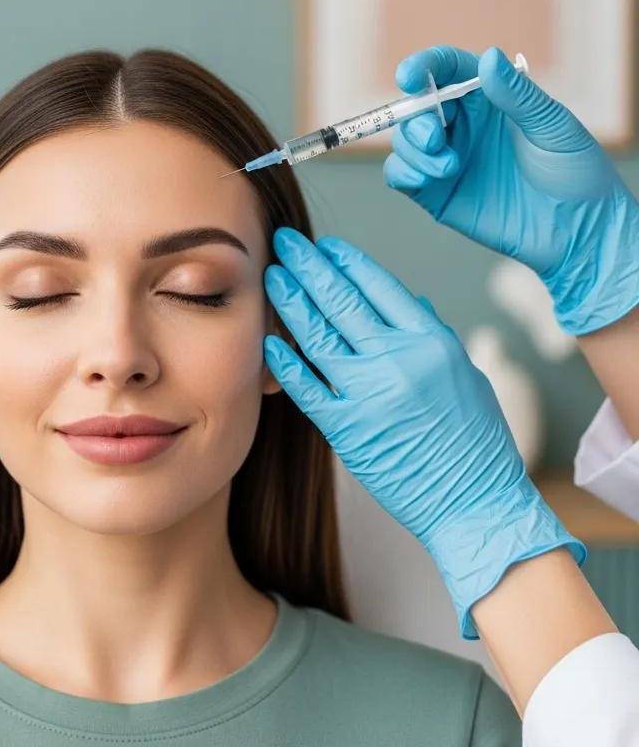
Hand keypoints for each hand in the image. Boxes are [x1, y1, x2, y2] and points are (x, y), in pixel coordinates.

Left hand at [262, 228, 585, 638]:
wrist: (476, 503)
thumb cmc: (478, 442)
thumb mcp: (466, 375)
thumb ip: (434, 334)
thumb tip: (410, 299)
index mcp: (431, 342)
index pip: (380, 285)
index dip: (348, 261)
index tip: (326, 245)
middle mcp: (398, 360)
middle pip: (342, 300)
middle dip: (309, 266)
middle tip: (286, 242)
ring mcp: (369, 394)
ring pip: (318, 336)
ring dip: (291, 302)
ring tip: (273, 277)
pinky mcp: (347, 429)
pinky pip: (307, 387)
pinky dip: (286, 362)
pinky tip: (270, 340)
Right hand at [384, 45, 638, 334]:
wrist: (576, 231)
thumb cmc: (575, 173)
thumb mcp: (553, 127)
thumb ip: (517, 95)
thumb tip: (489, 56)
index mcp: (489, 98)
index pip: (447, 70)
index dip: (424, 67)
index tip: (409, 76)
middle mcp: (462, 124)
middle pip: (416, 107)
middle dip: (416, 120)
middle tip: (435, 139)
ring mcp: (446, 157)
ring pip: (404, 141)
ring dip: (414, 150)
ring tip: (449, 168)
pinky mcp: (435, 192)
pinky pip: (399, 174)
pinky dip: (402, 171)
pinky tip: (425, 179)